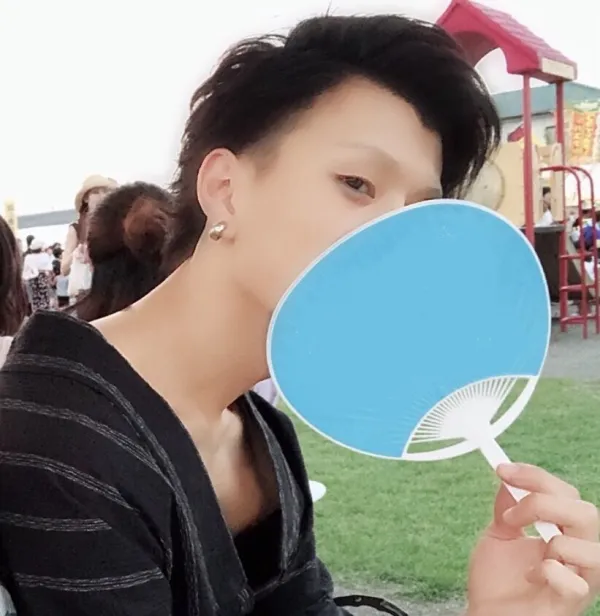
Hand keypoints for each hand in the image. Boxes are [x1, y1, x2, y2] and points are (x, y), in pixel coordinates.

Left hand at [466, 463, 599, 615]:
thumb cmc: (496, 585)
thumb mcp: (498, 535)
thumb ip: (507, 509)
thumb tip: (509, 480)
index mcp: (563, 535)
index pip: (566, 494)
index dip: (536, 477)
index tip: (503, 470)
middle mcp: (576, 556)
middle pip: (587, 513)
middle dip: (545, 501)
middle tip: (512, 515)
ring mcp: (577, 582)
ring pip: (593, 547)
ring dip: (554, 539)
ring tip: (530, 552)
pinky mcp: (568, 606)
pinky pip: (577, 584)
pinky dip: (550, 572)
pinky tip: (531, 576)